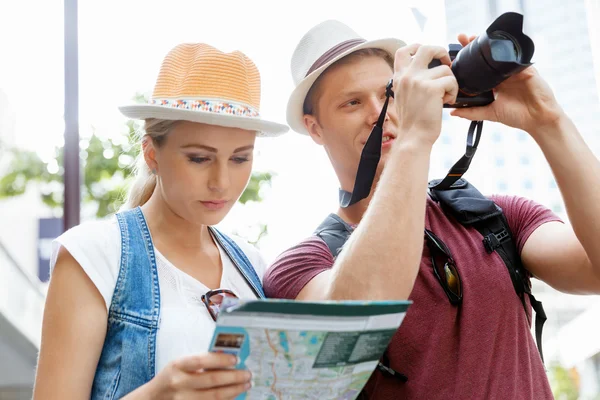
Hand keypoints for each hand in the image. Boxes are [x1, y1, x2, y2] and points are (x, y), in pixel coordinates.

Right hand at [141, 353, 251, 399]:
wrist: (154, 398)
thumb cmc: (173, 376)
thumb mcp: (181, 364)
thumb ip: (201, 360)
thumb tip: (227, 356)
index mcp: (178, 365)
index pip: (202, 360)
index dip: (220, 360)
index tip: (236, 359)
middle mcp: (179, 383)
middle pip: (211, 380)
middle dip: (233, 377)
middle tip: (247, 374)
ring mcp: (183, 399)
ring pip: (214, 397)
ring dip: (233, 391)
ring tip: (245, 385)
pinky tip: (234, 396)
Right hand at [393, 44, 458, 147]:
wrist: (413, 137)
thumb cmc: (412, 121)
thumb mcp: (403, 97)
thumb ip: (410, 82)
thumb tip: (426, 71)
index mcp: (399, 77)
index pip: (403, 51)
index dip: (417, 46)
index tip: (427, 53)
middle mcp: (407, 76)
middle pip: (426, 48)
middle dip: (441, 52)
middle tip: (446, 64)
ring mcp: (418, 80)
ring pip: (445, 69)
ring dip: (450, 82)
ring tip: (445, 96)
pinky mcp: (431, 88)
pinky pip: (451, 80)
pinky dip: (454, 91)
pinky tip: (448, 101)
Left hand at [450, 34, 564, 136]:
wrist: (538, 119)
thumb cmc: (517, 116)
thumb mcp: (490, 114)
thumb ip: (472, 112)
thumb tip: (452, 112)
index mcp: (494, 82)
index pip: (479, 68)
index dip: (469, 60)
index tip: (454, 54)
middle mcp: (504, 74)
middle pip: (488, 57)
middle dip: (475, 46)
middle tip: (462, 38)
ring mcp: (515, 71)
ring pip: (501, 54)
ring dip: (489, 45)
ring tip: (475, 38)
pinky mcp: (526, 70)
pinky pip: (516, 59)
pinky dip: (507, 54)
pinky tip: (497, 49)